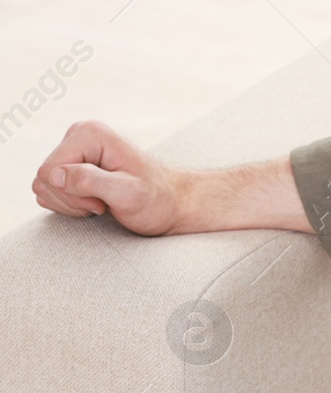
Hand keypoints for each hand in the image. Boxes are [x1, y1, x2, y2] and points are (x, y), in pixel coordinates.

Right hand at [34, 120, 184, 234]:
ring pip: (44, 185)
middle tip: (103, 204)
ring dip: (71, 203)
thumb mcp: (128, 194)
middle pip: (44, 177)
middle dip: (72, 200)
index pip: (49, 171)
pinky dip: (70, 203)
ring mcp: (74, 149)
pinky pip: (50, 188)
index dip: (72, 195)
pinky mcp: (72, 163)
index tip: (102, 202)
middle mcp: (78, 135)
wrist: (171, 204)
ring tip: (101, 203)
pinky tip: (94, 202)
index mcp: (89, 134)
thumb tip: (54, 174)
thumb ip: (90, 181)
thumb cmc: (156, 201)